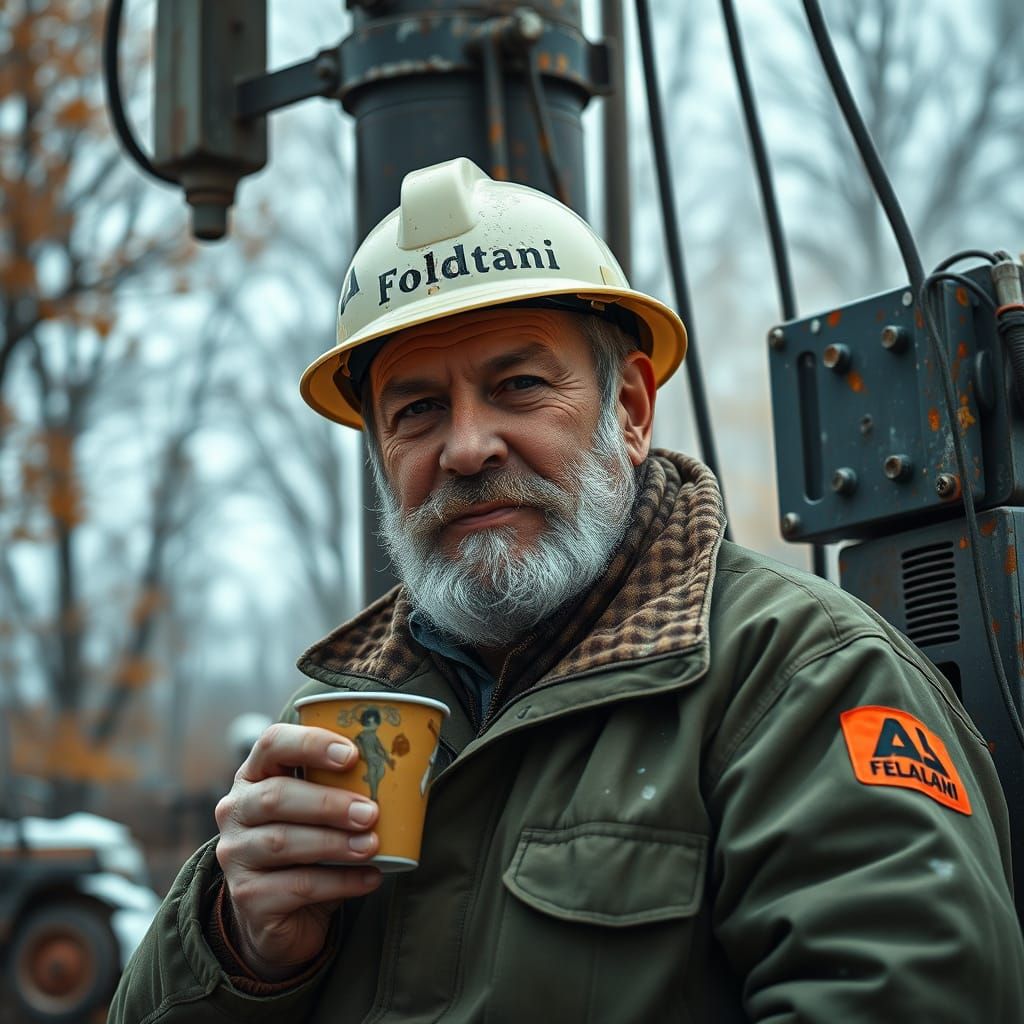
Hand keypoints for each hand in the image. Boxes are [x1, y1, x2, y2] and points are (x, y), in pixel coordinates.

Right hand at [214, 723, 382, 979]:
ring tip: (372, 845)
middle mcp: (236, 810)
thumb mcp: (321, 811)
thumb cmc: (310, 847)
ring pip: (283, 842)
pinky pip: (296, 886)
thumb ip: (343, 788)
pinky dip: (340, 882)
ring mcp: (236, 855)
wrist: (282, 917)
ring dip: (335, 843)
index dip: (311, 744)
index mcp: (256, 775)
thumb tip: (406, 771)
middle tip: (371, 812)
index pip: (273, 744)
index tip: (352, 755)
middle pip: (276, 797)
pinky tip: (371, 877)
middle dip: (329, 803)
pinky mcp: (247, 897)